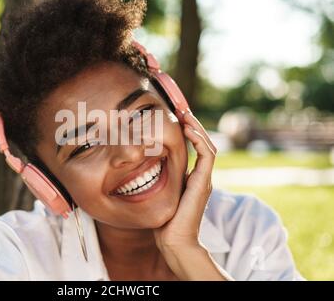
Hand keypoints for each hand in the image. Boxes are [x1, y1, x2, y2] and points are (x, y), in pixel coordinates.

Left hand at [154, 108, 216, 249]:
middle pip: (204, 143)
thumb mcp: (160, 193)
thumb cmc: (164, 221)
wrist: (174, 240)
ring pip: (208, 145)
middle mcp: (202, 176)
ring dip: (198, 128)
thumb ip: (159, 180)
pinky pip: (207, 155)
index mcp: (193, 178)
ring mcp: (204, 179)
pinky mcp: (204, 182)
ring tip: (186, 115)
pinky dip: (199, 140)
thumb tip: (142, 166)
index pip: (196, 148)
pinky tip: (188, 130)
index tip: (177, 118)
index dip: (188, 132)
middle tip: (183, 109)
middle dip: (194, 125)